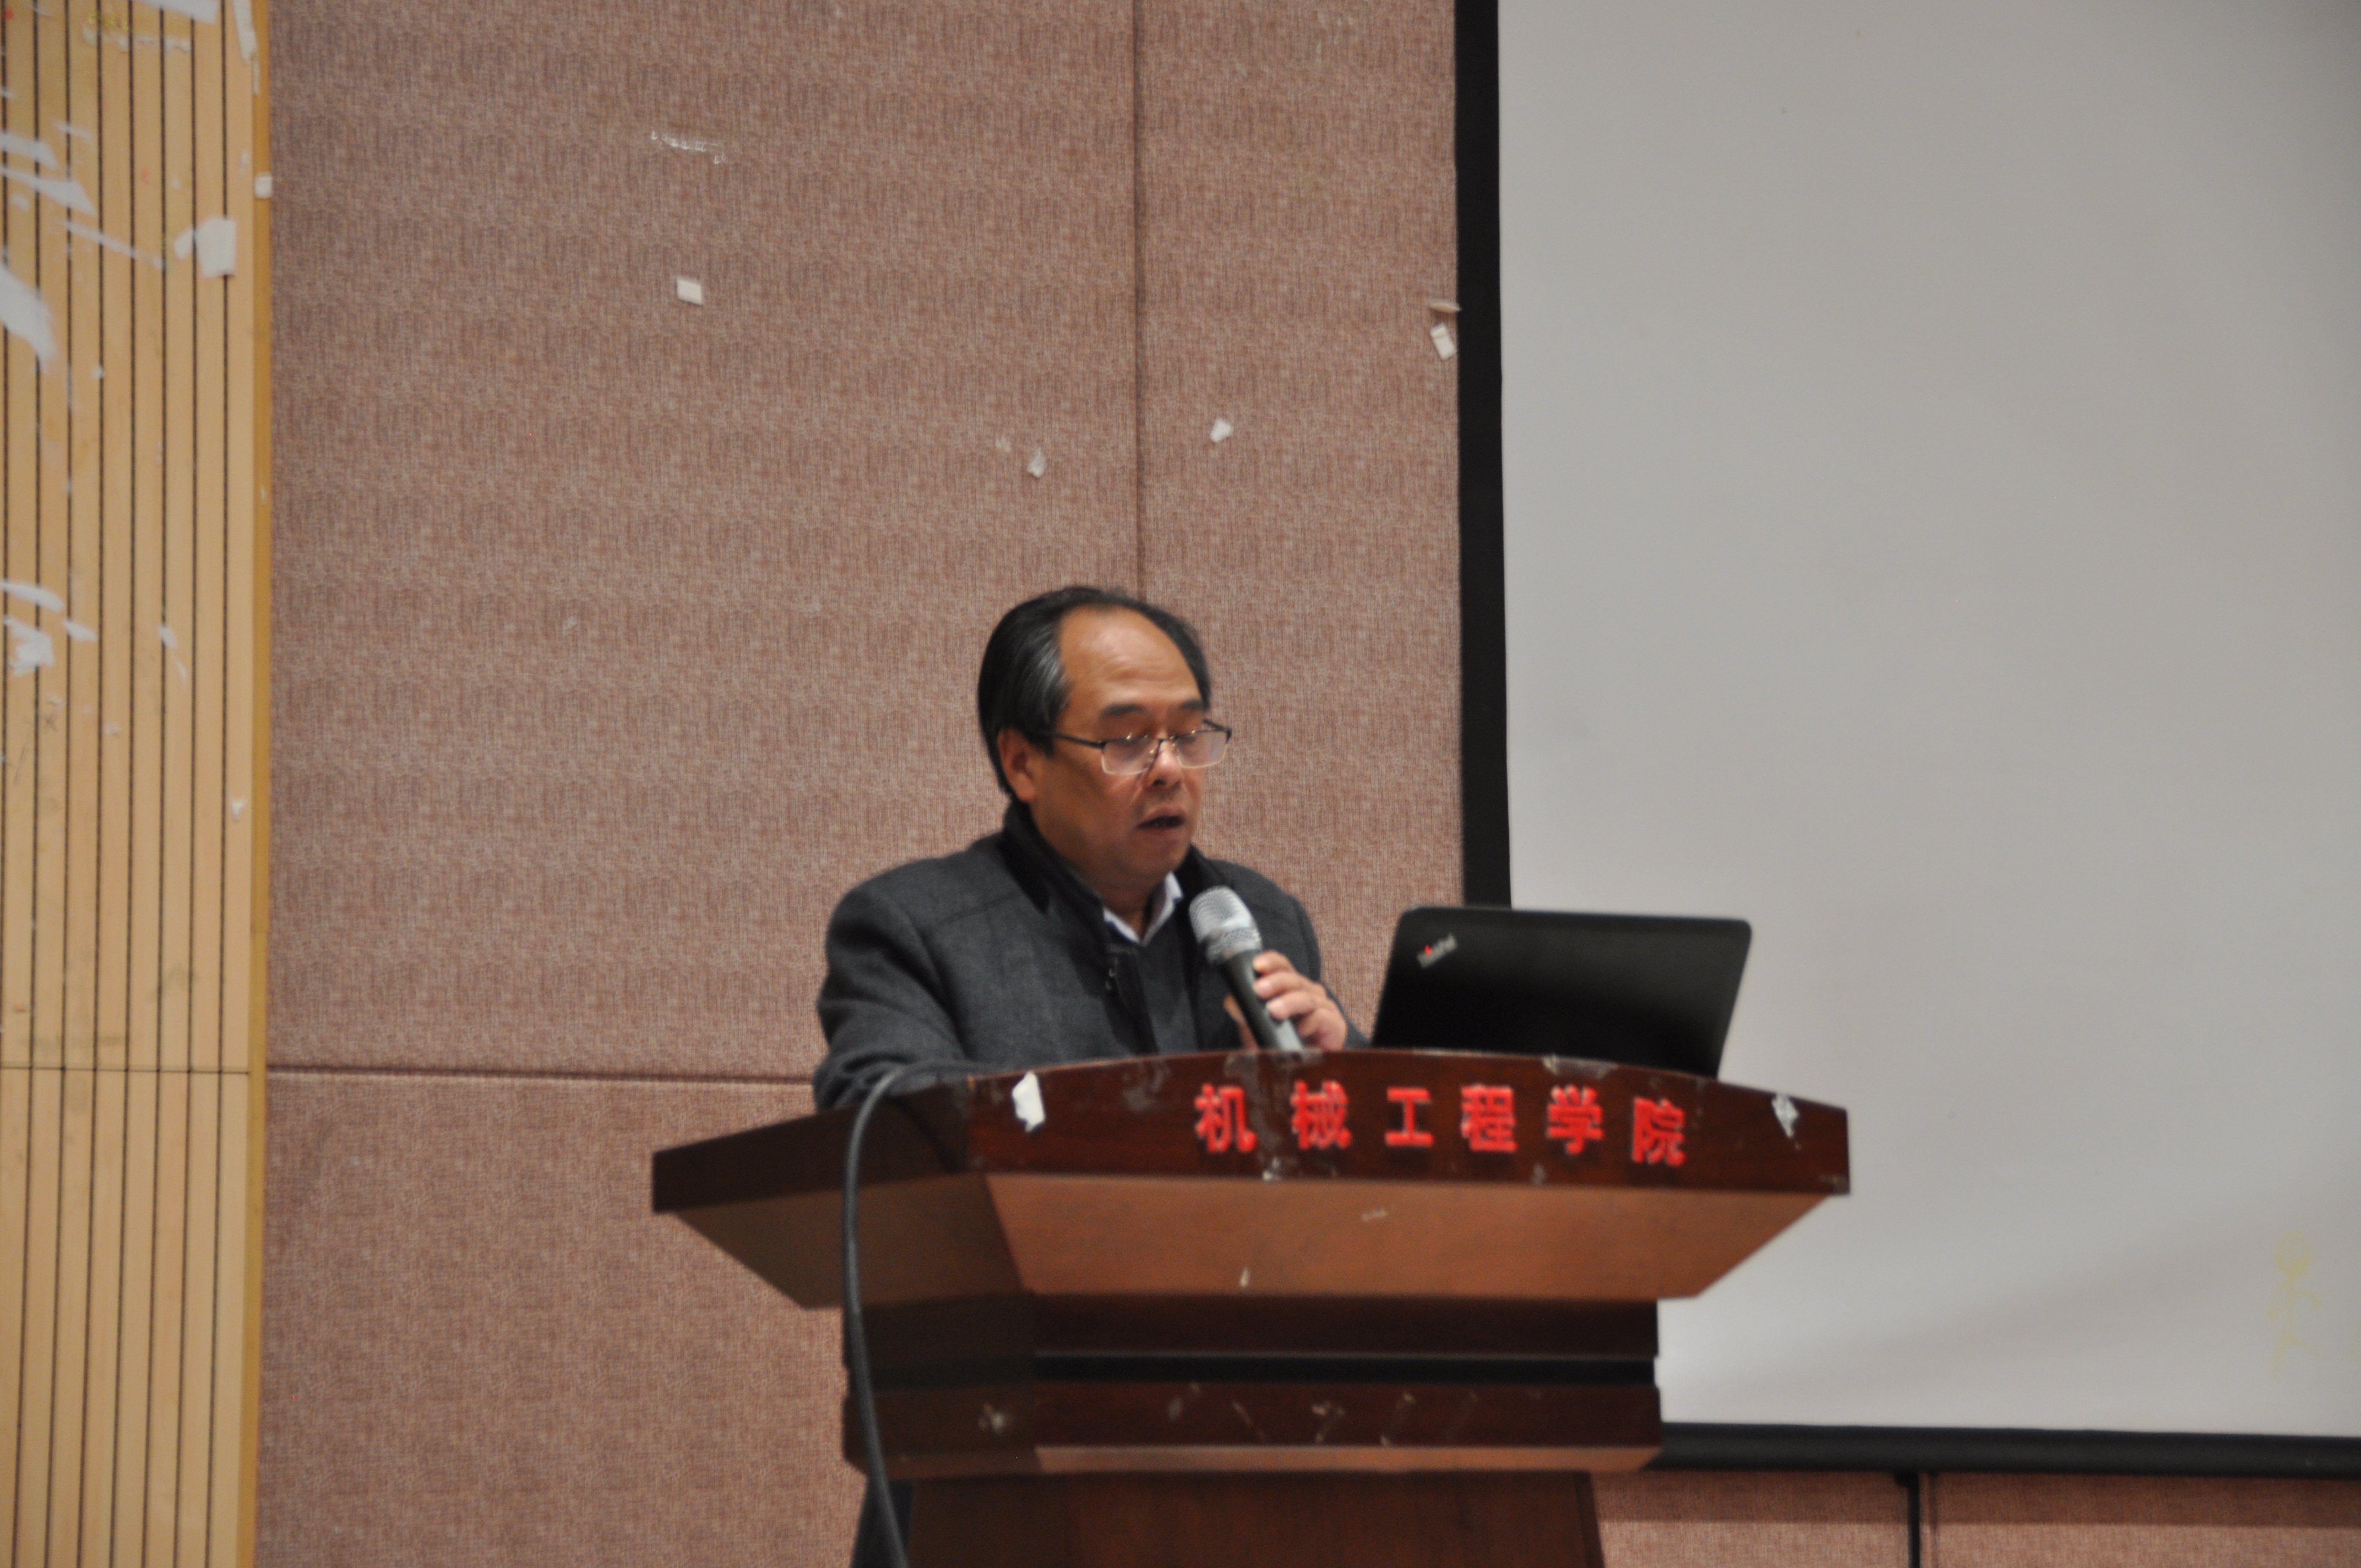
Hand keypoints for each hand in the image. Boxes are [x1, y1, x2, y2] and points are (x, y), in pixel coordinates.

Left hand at [1224, 950, 1348, 1052]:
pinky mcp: (1335, 1025)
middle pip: (1294, 979)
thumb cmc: (1279, 1043)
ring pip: (1307, 997)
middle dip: (1276, 982)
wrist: (1299, 1071)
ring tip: (1273, 1010)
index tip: (1256, 965)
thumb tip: (1232, 1001)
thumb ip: (1245, 1013)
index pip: (1283, 966)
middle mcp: (1309, 992)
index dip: (1271, 962)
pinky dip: (1309, 1022)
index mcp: (1290, 987)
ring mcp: (1323, 1007)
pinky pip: (1322, 1018)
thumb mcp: (1255, 1027)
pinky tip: (1298, 1031)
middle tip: (1259, 990)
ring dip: (1289, 1002)